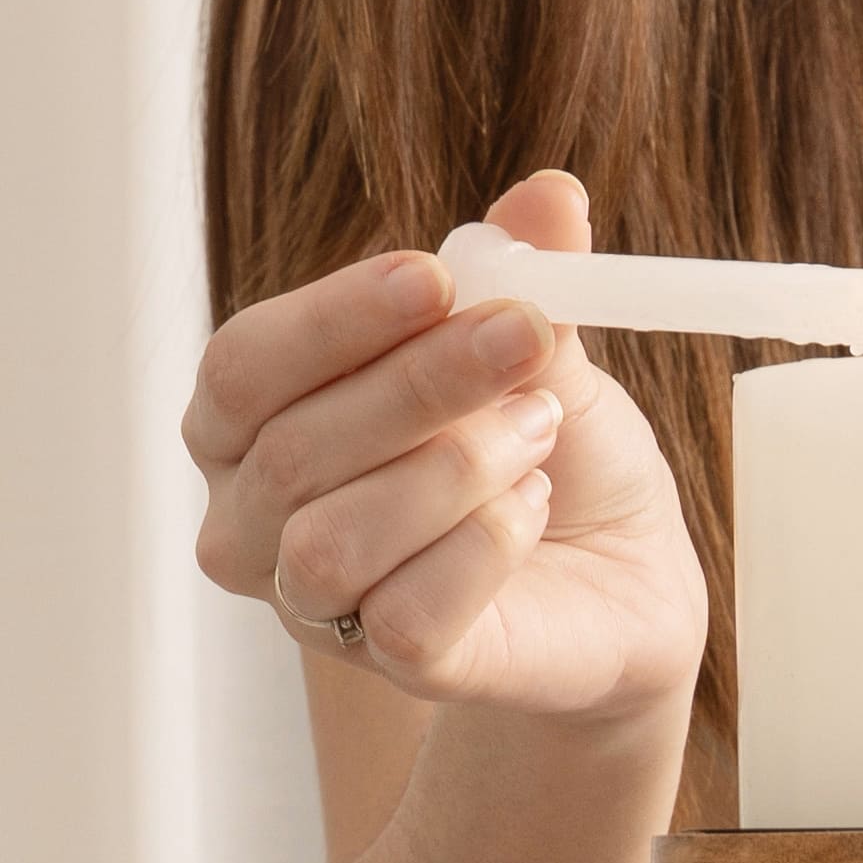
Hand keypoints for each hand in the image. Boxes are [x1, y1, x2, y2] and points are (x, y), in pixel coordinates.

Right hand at [184, 171, 702, 727]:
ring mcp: (312, 603)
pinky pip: (406, 613)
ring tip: (539, 431)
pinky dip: (483, 548)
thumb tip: (550, 197)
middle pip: (293, 448)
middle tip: (527, 338)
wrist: (620, 572)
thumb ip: (524, 275)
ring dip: (455, 468)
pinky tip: (530, 510)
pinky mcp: (390, 665)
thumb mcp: (534, 345)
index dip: (333, 319)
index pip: (242, 366)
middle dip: (423, 381)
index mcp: (251, 421)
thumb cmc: (540, 445)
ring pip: (334, 539)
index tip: (437, 278)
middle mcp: (254, 519)